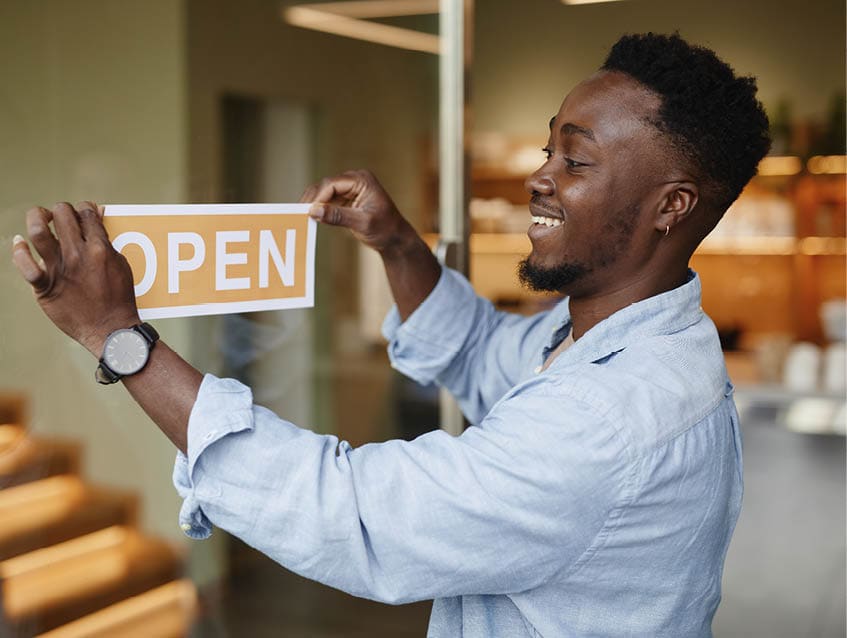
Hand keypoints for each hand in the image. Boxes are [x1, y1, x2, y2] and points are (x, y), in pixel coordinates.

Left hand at [11, 202, 140, 356]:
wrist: (110, 329)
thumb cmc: (118, 298)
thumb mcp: (120, 264)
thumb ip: (106, 240)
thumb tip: (97, 215)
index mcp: (100, 248)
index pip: (86, 211)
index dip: (84, 207)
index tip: (83, 214)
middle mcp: (78, 255)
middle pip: (62, 213)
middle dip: (61, 211)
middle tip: (61, 218)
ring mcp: (60, 270)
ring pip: (38, 231)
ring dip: (37, 218)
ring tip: (40, 220)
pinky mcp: (46, 286)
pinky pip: (25, 265)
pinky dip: (19, 250)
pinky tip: (20, 243)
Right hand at [301, 170, 440, 320]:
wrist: (395, 238)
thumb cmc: (385, 229)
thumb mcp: (362, 223)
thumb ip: (338, 216)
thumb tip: (314, 211)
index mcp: (362, 180)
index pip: (332, 184)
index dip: (318, 197)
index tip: (308, 211)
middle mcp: (355, 180)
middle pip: (325, 186)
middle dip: (313, 199)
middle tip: (298, 214)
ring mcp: (350, 188)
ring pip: (324, 192)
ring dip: (314, 204)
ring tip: (301, 217)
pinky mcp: (346, 198)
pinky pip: (328, 200)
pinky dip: (319, 208)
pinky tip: (311, 218)